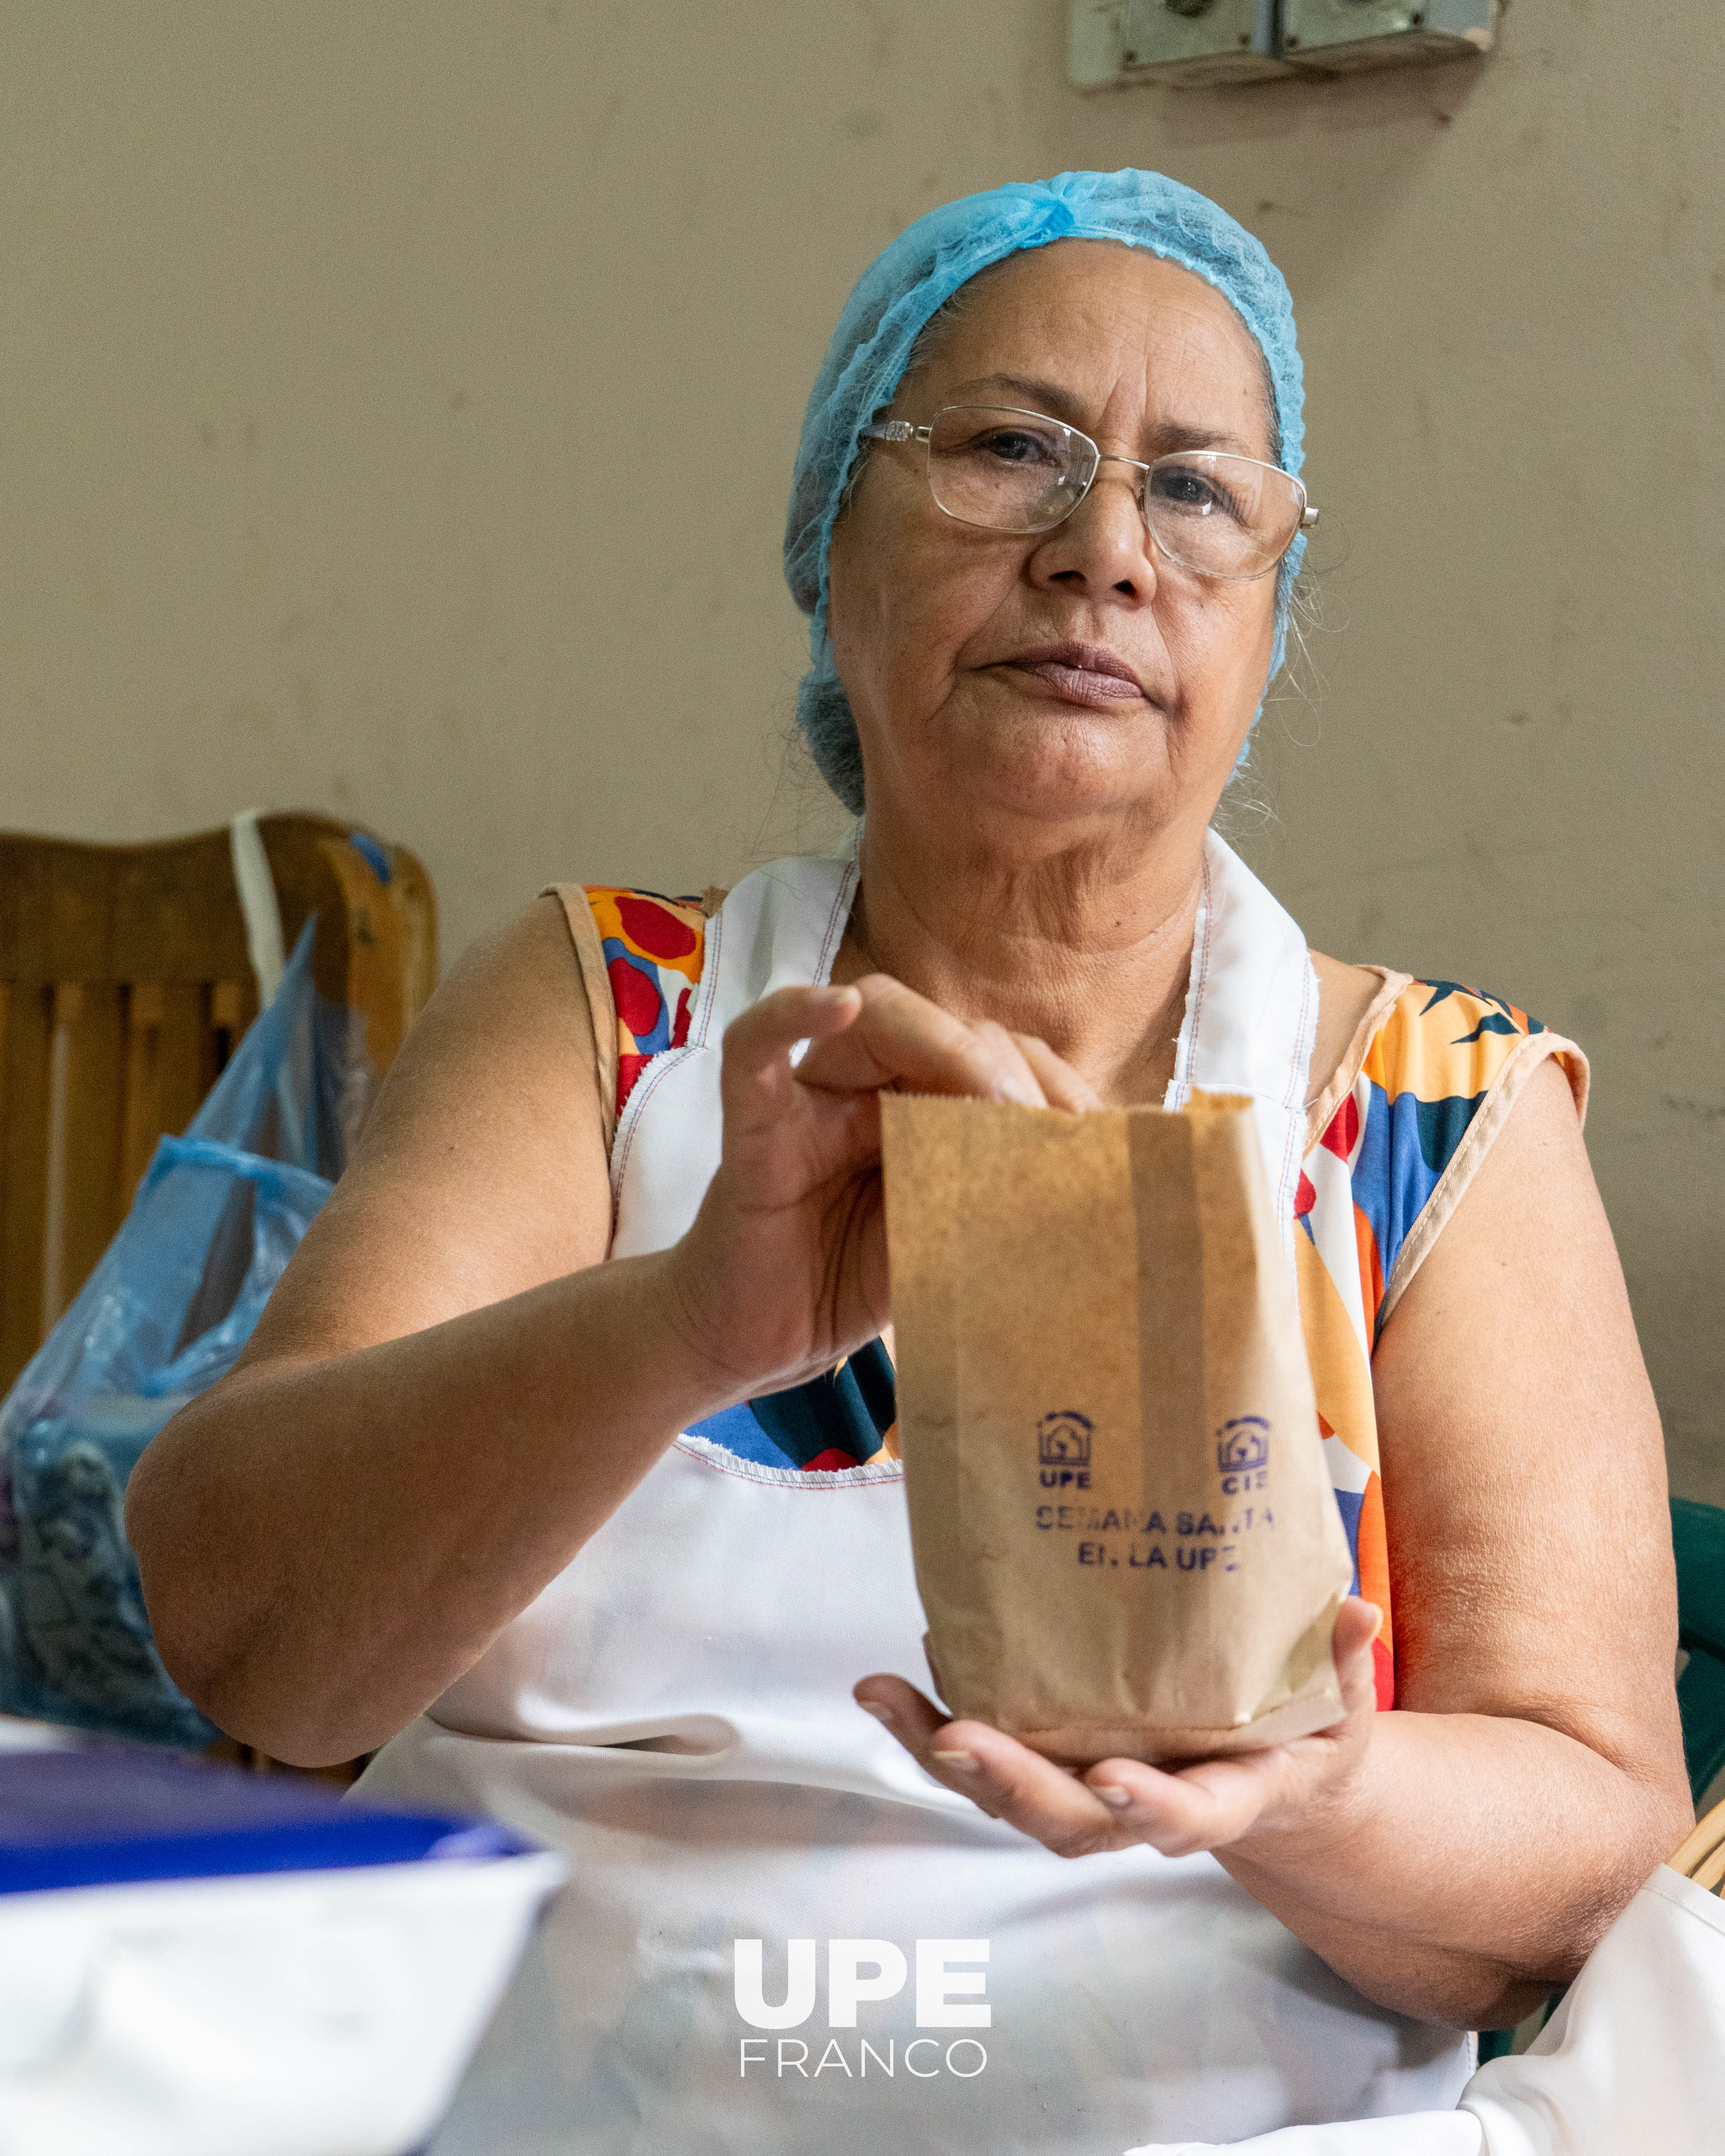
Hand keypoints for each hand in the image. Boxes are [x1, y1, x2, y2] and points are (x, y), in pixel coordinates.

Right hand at [664, 973, 1098, 1405]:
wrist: (756, 1345)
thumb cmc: (849, 1288)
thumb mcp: (947, 1242)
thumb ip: (995, 1200)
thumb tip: (1086, 1177)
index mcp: (921, 1107)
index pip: (995, 1054)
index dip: (1050, 1081)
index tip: (1093, 1135)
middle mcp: (868, 1086)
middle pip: (945, 1026)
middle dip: (1007, 1066)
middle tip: (1046, 1129)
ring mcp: (809, 1099)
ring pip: (873, 1017)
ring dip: (943, 1044)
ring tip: (993, 1096)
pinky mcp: (754, 1128)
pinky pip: (755, 1047)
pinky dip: (794, 1015)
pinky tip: (840, 1006)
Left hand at [854, 1597, 1383, 1860]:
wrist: (1279, 1774)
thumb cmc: (1308, 1730)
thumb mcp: (1343, 1701)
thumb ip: (1345, 1659)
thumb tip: (1357, 1610)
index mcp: (1226, 1796)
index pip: (1188, 1817)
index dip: (1153, 1806)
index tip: (1115, 1781)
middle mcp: (1146, 1805)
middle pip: (1073, 1824)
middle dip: (1016, 1788)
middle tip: (962, 1745)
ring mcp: (1090, 1789)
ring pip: (1012, 1798)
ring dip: (947, 1758)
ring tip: (890, 1704)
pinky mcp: (1051, 1760)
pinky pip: (984, 1759)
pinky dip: (927, 1730)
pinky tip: (882, 1691)